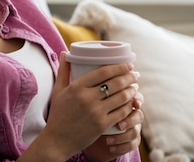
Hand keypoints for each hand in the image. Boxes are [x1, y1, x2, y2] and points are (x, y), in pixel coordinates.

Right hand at [25, 52, 139, 159]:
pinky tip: (132, 102)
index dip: (119, 67)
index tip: (128, 64)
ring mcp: (96, 112)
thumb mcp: (58, 90)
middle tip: (135, 74)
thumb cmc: (58, 114)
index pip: (103, 72)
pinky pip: (121, 112)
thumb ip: (63, 71)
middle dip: (129, 77)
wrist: (57, 140)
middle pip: (115, 83)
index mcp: (77, 87)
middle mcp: (87, 98)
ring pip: (121, 97)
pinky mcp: (102, 125)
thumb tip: (66, 52)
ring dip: (132, 90)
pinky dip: (129, 106)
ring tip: (135, 87)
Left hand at [83, 92, 143, 161]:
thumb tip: (96, 91)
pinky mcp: (131, 141)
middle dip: (129, 120)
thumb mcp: (93, 105)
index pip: (135, 98)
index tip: (130, 105)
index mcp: (125, 102)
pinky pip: (132, 144)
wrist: (91, 134)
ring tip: (108, 140)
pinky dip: (122, 146)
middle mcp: (131, 114)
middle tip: (118, 126)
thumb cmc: (91, 114)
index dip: (136, 100)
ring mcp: (132, 128)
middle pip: (138, 115)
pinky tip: (111, 147)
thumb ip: (99, 97)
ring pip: (135, 131)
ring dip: (122, 136)